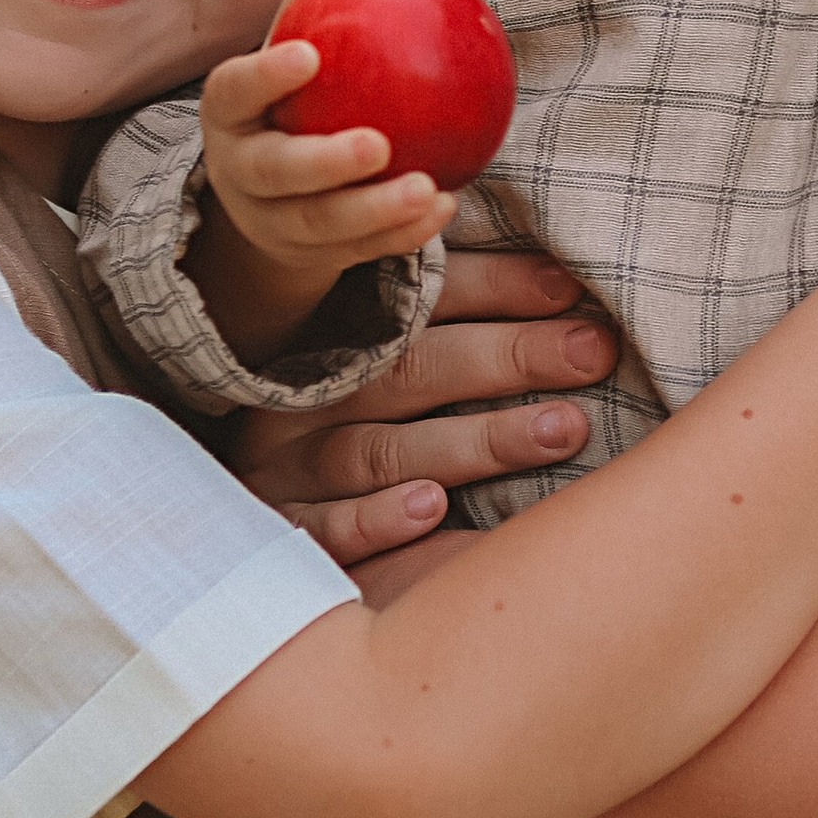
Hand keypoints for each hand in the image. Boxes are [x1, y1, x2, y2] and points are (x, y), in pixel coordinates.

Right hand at [199, 21, 453, 280]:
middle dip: (324, 162)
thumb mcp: (296, 47)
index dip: (264, 77)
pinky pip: (359, 250)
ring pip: (320, 223)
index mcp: (229, 111)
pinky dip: (402, 234)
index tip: (309, 56)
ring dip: (377, 210)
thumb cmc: (297, 94)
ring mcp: (271, 220)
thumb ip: (326, 2)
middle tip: (378, 143)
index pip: (235, 90)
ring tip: (428, 190)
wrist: (274, 191)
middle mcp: (240, 170)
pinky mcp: (310, 256)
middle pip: (274, 172)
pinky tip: (443, 207)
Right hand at [231, 249, 621, 563]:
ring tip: (559, 431)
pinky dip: (376, 517)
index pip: (425, 301)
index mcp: (341, 335)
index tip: (569, 289)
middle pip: (414, 368)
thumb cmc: (353, 423)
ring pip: (382, 447)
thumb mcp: (394, 365)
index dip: (496, 288)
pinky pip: (325, 526)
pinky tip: (432, 508)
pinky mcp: (283, 528)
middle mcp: (315, 392)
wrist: (225, 513)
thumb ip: (462, 328)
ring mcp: (290, 461)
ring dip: (474, 441)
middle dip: (508, 357)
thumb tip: (567, 289)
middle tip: (591, 353)